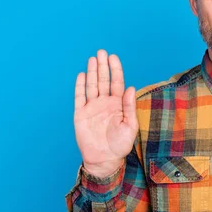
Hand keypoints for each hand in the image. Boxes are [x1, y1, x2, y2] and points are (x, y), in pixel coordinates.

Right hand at [74, 49, 138, 177]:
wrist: (104, 159)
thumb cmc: (120, 144)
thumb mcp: (130, 125)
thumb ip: (130, 106)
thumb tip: (131, 88)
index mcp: (118, 104)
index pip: (117, 83)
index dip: (115, 70)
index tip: (114, 57)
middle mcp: (105, 103)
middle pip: (103, 80)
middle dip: (103, 66)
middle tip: (102, 52)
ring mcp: (92, 107)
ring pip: (91, 85)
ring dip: (92, 72)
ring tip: (93, 58)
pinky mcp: (80, 114)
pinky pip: (79, 97)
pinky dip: (80, 86)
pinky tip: (82, 74)